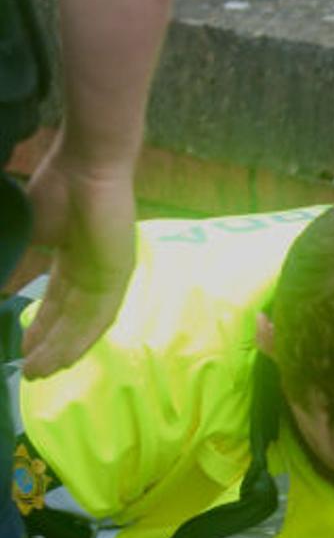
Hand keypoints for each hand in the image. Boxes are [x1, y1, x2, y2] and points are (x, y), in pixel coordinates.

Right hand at [20, 139, 138, 378]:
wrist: (87, 165)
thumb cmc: (59, 187)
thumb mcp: (31, 233)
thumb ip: (20, 260)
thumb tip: (2, 281)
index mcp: (73, 261)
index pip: (56, 303)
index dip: (39, 326)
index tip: (21, 348)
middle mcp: (93, 274)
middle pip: (69, 320)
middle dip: (48, 346)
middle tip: (29, 371)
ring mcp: (108, 277)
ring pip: (82, 324)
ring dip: (61, 349)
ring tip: (39, 371)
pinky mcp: (119, 277)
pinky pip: (98, 317)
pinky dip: (80, 338)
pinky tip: (63, 357)